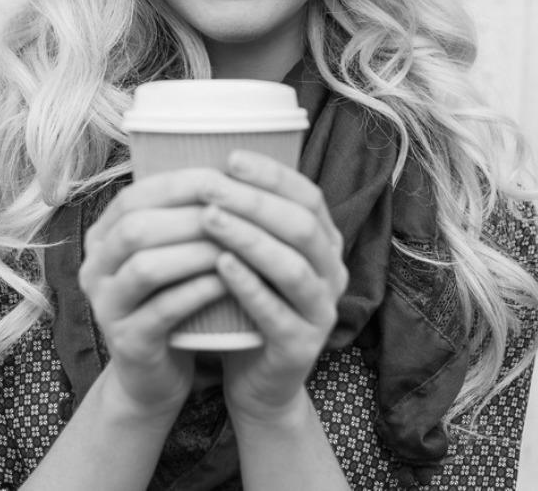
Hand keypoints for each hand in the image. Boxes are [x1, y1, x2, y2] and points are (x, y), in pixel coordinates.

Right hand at [79, 170, 230, 416]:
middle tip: (238, 208)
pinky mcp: (127, 343)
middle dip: (191, 214)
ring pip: (147, 267)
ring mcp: (106, 307)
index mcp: (103, 237)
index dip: (181, 182)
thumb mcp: (170, 253)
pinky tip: (228, 280)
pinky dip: (197, 291)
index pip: (135, 195)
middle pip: (136, 227)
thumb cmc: (174, 300)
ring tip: (237, 243)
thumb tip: (231, 162)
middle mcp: (94, 268)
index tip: (227, 175)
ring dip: (196, 251)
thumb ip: (182, 216)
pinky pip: (161, 310)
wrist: (154, 377)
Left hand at [199, 151, 348, 423]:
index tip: (231, 157)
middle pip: (301, 226)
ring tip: (209, 218)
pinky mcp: (302, 347)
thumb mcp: (253, 256)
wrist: (255, 380)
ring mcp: (322, 312)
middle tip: (212, 186)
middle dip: (254, 202)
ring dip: (249, 238)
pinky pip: (276, 312)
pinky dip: (248, 285)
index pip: (307, 196)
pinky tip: (220, 264)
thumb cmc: (245, 304)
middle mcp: (332, 273)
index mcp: (325, 244)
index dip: (272, 175)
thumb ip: (247, 216)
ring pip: (291, 266)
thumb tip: (205, 160)